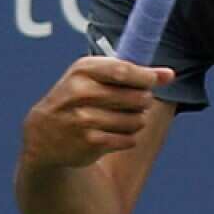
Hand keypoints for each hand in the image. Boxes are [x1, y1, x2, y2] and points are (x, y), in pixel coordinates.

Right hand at [21, 56, 174, 169]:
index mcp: (82, 71)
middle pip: (136, 97)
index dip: (146, 77)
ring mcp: (83, 119)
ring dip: (137, 121)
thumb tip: (170, 75)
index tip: (156, 80)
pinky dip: (128, 137)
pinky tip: (116, 133)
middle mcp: (79, 93)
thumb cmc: (78, 98)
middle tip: (136, 102)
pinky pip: (128, 139)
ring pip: (136, 120)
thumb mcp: (96, 77)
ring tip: (123, 119)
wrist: (43, 135)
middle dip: (143, 101)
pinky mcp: (89, 142)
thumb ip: (134, 73)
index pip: (123, 71)